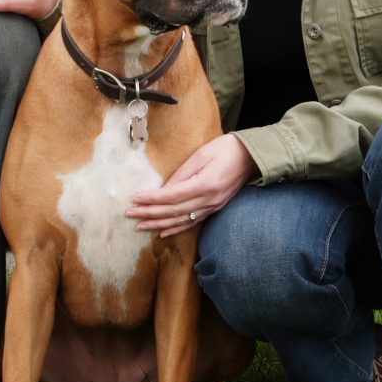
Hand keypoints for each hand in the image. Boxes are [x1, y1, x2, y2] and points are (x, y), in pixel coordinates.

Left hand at [128, 134, 254, 236]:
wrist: (251, 157)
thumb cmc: (225, 149)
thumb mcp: (201, 155)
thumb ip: (181, 175)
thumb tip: (162, 191)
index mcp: (205, 184)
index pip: (171, 197)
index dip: (151, 200)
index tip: (134, 199)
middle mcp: (209, 200)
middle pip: (174, 211)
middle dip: (150, 213)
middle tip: (130, 214)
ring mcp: (213, 207)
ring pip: (181, 220)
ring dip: (159, 224)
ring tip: (140, 226)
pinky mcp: (215, 208)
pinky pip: (192, 222)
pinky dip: (176, 228)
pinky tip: (163, 232)